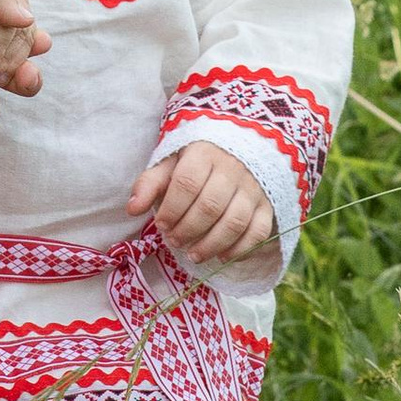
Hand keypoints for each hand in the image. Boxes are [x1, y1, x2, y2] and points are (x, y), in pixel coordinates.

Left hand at [128, 136, 277, 266]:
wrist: (242, 145)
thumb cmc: (198, 160)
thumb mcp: (172, 162)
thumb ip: (150, 183)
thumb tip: (132, 209)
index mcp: (204, 153)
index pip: (187, 183)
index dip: (172, 209)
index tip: (161, 225)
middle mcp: (233, 168)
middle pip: (210, 206)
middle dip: (188, 229)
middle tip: (174, 241)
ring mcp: (254, 187)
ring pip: (235, 222)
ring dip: (211, 244)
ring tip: (193, 254)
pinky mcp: (268, 205)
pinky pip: (259, 231)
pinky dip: (240, 249)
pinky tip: (222, 256)